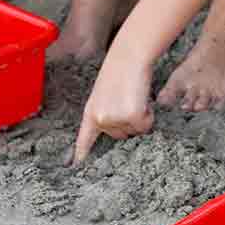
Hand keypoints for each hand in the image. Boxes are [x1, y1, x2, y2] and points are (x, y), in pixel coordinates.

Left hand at [71, 50, 154, 164]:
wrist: (129, 57)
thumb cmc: (119, 72)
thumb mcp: (105, 95)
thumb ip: (107, 113)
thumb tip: (121, 127)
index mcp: (90, 113)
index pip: (85, 139)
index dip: (81, 154)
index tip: (75, 167)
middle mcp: (100, 119)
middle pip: (120, 136)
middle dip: (128, 122)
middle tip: (128, 99)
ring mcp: (115, 119)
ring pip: (135, 131)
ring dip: (140, 116)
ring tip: (134, 96)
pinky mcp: (132, 117)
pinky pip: (145, 125)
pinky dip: (148, 114)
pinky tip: (141, 99)